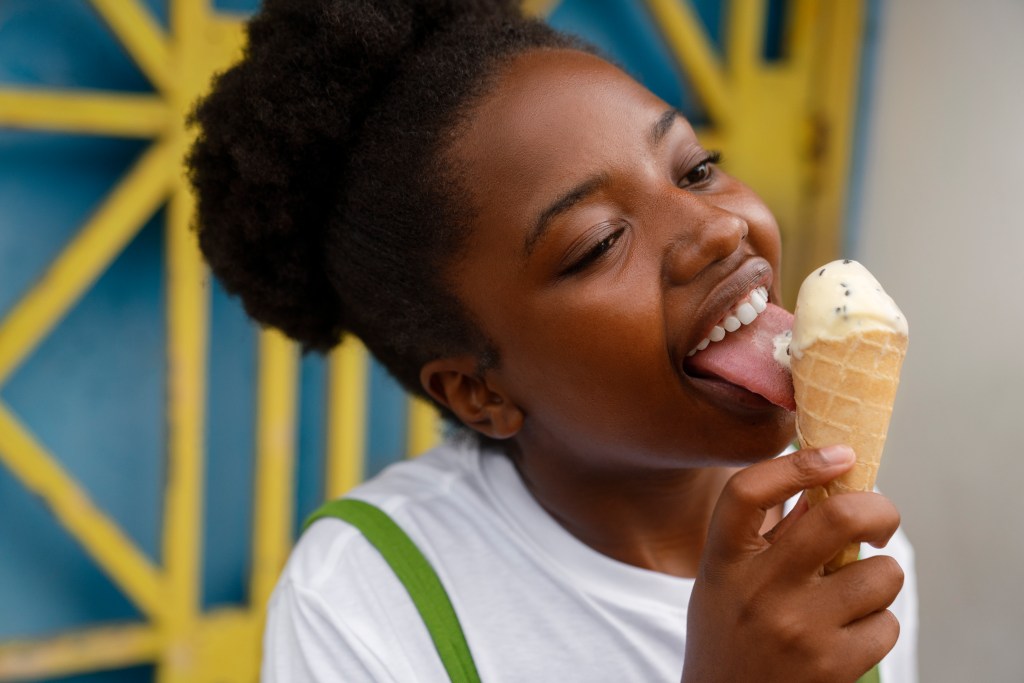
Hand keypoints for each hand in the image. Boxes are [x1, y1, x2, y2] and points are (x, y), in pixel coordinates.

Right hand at [681, 446, 903, 682]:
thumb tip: (827, 484)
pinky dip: (877, 624)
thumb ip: (770, 533)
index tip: (840, 454)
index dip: (800, 463)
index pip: (749, 491)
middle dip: (879, 510)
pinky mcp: (832, 666)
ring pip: (881, 574)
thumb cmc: (730, 632)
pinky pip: (887, 623)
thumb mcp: (728, 578)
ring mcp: (798, 628)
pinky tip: (848, 635)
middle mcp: (760, 589)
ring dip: (879, 578)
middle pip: (839, 519)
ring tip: (853, 595)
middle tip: (881, 520)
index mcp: (726, 559)